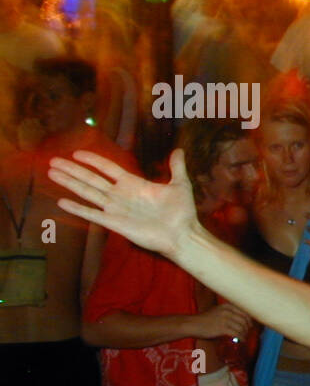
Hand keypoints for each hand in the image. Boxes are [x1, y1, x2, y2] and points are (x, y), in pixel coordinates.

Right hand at [48, 149, 198, 259]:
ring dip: (69, 183)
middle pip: (91, 178)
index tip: (77, 153)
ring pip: (87, 192)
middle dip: (72, 170)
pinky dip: (77, 208)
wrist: (181, 234)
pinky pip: (92, 214)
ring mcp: (116, 208)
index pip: (107, 168)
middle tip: (53, 161)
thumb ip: (176, 167)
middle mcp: (121, 195)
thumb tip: (178, 150)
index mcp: (133, 184)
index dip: (92, 160)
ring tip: (51, 173)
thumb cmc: (182, 212)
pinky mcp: (115, 223)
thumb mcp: (180, 185)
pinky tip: (62, 202)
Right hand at [194, 303, 252, 340]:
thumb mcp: (218, 311)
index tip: (251, 325)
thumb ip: (229, 314)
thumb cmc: (204, 320)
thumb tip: (241, 322)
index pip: (245, 312)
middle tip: (249, 333)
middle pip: (245, 320)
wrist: (192, 324)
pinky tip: (242, 340)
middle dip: (249, 327)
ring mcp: (225, 319)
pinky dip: (242, 338)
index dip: (250, 320)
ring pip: (242, 327)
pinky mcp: (222, 328)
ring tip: (245, 337)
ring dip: (245, 334)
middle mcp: (228, 311)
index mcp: (227, 306)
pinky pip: (237, 334)